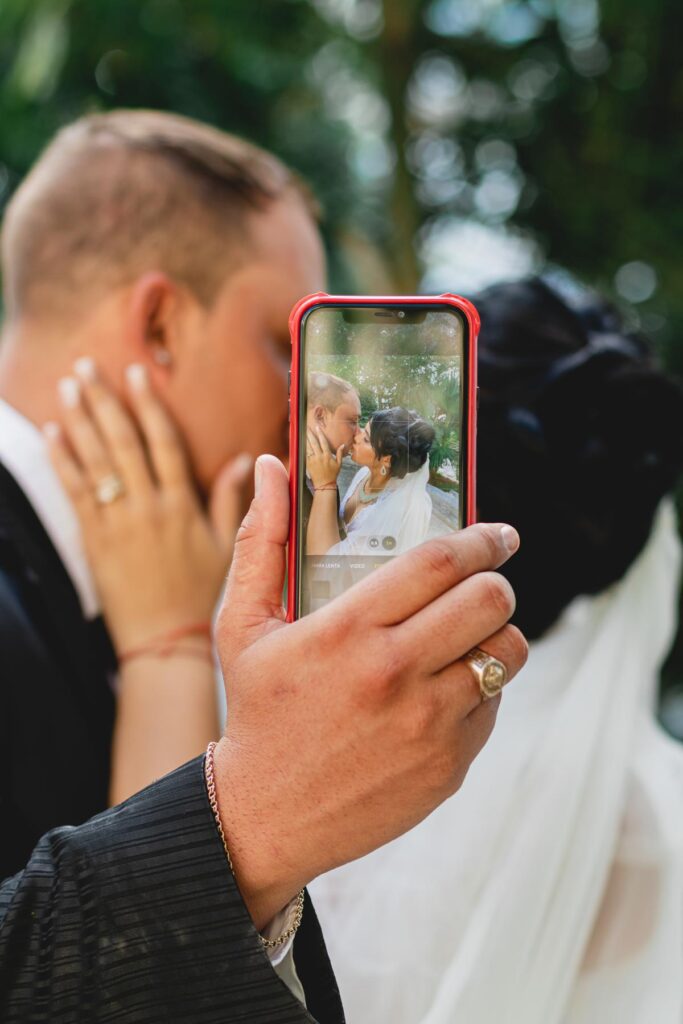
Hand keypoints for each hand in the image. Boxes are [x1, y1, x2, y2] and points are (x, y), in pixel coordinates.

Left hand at [44, 359, 251, 652]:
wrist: (164, 639)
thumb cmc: (198, 593)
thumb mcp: (225, 547)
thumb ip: (231, 500)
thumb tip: (247, 461)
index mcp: (181, 505)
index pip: (163, 442)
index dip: (148, 405)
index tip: (136, 373)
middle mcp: (148, 507)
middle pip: (123, 442)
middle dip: (103, 400)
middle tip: (87, 366)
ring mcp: (118, 523)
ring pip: (96, 461)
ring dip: (78, 420)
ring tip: (66, 387)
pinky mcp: (95, 540)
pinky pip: (76, 493)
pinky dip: (63, 461)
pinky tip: (52, 434)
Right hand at [212, 455, 527, 928]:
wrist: (265, 816)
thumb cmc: (256, 710)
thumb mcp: (242, 624)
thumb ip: (260, 541)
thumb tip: (270, 466)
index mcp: (347, 630)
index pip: (439, 562)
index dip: (480, 538)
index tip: (497, 533)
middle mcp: (394, 673)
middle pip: (489, 600)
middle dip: (498, 579)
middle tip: (490, 577)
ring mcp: (427, 723)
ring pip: (507, 653)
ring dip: (499, 633)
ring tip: (472, 632)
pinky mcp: (448, 764)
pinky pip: (493, 704)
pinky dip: (482, 686)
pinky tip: (449, 687)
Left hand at [306, 426, 342, 487]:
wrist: (324, 484)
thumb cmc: (332, 474)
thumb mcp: (339, 464)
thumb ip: (339, 453)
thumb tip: (343, 445)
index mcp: (327, 455)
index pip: (323, 442)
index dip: (320, 434)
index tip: (317, 428)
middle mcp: (319, 457)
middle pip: (314, 443)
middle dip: (310, 434)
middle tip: (307, 427)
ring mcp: (313, 460)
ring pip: (308, 447)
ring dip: (306, 440)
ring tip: (303, 433)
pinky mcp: (308, 464)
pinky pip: (305, 454)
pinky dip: (304, 448)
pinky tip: (302, 443)